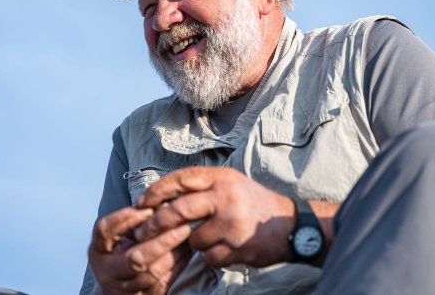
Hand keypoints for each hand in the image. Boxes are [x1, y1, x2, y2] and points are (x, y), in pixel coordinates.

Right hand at [88, 206, 192, 294]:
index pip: (105, 230)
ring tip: (188, 238)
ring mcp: (123, 290)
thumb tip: (164, 205)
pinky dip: (178, 266)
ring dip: (174, 254)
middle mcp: (107, 271)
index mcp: (98, 249)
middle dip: (162, 242)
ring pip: (152, 273)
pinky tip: (187, 251)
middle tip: (183, 226)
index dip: (126, 219)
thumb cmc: (124, 248)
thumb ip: (137, 219)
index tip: (149, 209)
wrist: (120, 284)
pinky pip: (162, 284)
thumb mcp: (122, 233)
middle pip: (135, 258)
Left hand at [135, 167, 296, 267]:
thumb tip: (163, 196)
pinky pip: (209, 257)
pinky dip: (211, 257)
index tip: (141, 202)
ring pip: (193, 238)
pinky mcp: (238, 246)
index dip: (157, 191)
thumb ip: (202, 187)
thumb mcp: (230, 184)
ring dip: (194, 243)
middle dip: (157, 223)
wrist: (292, 226)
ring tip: (211, 239)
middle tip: (144, 232)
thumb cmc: (253, 203)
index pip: (181, 179)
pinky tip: (225, 250)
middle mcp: (226, 196)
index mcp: (222, 178)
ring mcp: (232, 222)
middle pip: (179, 210)